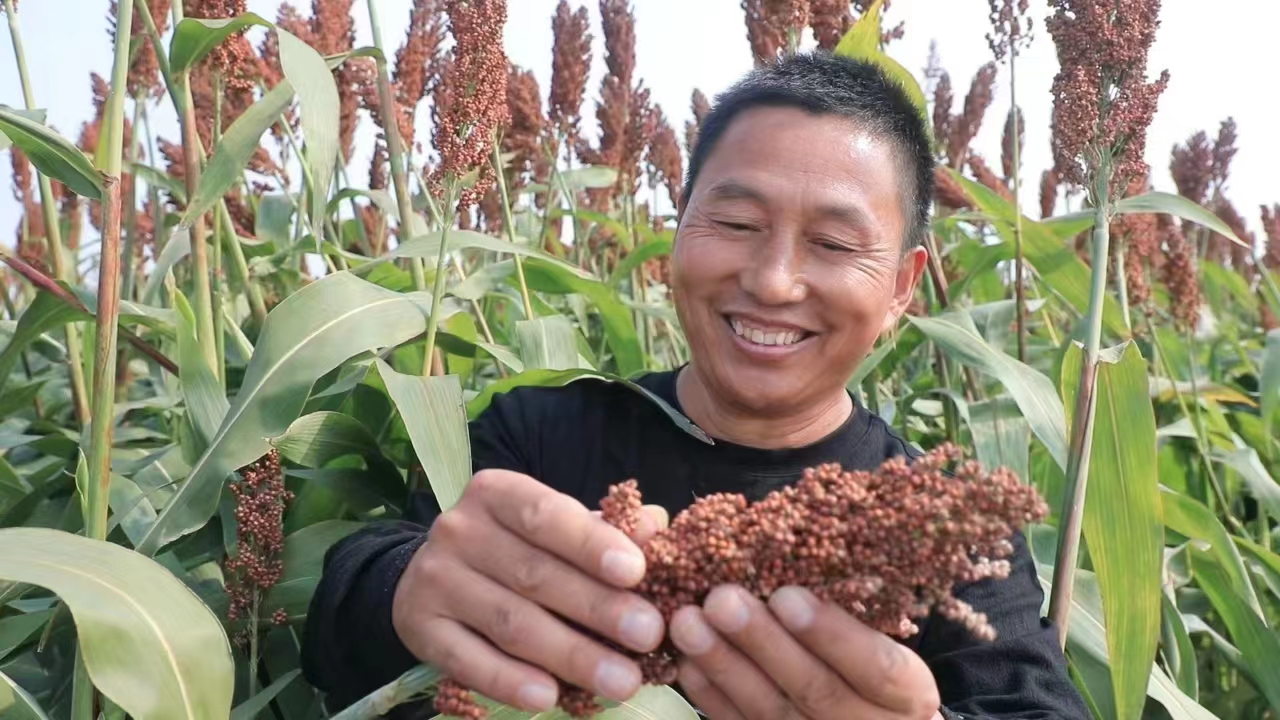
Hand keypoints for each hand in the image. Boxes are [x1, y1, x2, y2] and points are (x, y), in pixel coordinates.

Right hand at [392, 469, 669, 711]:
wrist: (434, 576)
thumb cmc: (516, 548)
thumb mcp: (557, 528)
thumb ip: (606, 529)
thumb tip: (656, 527)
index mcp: (497, 493)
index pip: (546, 514)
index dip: (591, 543)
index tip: (637, 572)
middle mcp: (459, 530)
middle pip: (535, 575)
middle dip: (598, 608)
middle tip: (649, 636)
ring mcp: (434, 579)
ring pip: (509, 623)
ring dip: (570, 656)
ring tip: (622, 681)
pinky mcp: (419, 628)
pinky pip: (468, 660)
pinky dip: (509, 681)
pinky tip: (549, 698)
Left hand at [670, 584, 943, 718]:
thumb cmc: (875, 673)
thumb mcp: (885, 642)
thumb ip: (854, 611)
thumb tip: (797, 551)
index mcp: (908, 696)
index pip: (877, 667)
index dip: (832, 633)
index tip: (787, 594)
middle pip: (815, 689)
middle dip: (762, 641)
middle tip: (720, 599)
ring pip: (771, 713)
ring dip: (725, 666)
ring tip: (688, 622)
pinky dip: (712, 697)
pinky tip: (688, 663)